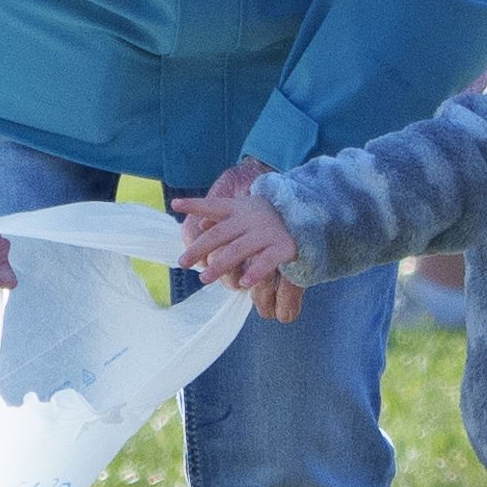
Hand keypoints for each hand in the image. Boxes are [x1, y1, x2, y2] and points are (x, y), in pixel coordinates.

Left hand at [172, 161, 304, 320]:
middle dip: (200, 248)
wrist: (311, 213)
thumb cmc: (271, 214)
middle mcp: (250, 219)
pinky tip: (244, 283)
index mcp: (240, 208)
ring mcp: (266, 233)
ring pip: (238, 249)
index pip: (214, 205)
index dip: (195, 204)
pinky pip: (266, 261)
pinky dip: (255, 271)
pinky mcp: (283, 247)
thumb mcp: (247, 209)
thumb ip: (223, 216)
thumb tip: (200, 224)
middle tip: (182, 263)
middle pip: (220, 234)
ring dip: (220, 264)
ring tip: (203, 279)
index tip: (175, 204)